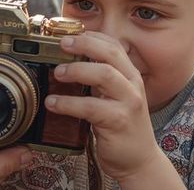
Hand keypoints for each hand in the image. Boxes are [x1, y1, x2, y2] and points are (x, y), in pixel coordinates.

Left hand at [44, 32, 178, 185]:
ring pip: (104, 75)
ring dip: (76, 70)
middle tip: (62, 44)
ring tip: (57, 73)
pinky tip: (53, 103)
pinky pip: (91, 107)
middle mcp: (132, 84)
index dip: (92, 36)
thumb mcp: (113, 97)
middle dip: (84, 44)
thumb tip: (68, 62)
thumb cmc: (121, 126)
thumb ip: (99, 80)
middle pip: (110, 54)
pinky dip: (68, 103)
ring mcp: (128, 102)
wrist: (139, 160)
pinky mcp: (119, 121)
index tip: (70, 33)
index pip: (114, 45)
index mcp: (130, 75)